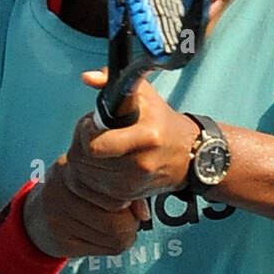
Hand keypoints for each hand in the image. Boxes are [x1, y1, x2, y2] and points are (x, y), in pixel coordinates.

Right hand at [23, 157, 147, 257]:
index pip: (120, 189)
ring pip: (117, 237)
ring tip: (116, 228)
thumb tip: (144, 214)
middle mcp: (62, 190)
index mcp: (74, 166)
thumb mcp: (93, 178)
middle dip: (131, 223)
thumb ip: (123, 187)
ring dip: (125, 236)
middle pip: (120, 219)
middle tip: (127, 219)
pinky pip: (106, 250)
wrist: (33, 216)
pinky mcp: (59, 241)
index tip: (129, 202)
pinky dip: (112, 246)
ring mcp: (58, 217)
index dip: (133, 199)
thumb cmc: (76, 192)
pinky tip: (102, 237)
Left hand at [63, 68, 199, 206]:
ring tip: (103, 149)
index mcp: (147, 137)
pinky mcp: (128, 196)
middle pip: (85, 160)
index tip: (93, 124)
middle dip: (83, 144)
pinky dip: (93, 176)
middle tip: (96, 135)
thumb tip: (87, 78)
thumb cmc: (162, 122)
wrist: (190, 156)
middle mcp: (141, 164)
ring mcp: (133, 184)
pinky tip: (106, 164)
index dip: (86, 131)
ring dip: (86, 161)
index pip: (94, 144)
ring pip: (85, 175)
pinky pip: (93, 188)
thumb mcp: (144, 94)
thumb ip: (113, 80)